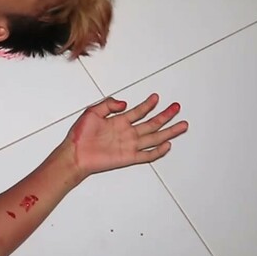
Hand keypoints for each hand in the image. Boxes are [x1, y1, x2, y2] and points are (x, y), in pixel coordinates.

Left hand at [65, 94, 187, 177]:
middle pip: (151, 123)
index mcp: (118, 122)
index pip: (138, 111)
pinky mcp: (128, 157)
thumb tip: (124, 102)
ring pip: (154, 137)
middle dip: (165, 116)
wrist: (74, 154)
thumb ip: (108, 104)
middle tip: (176, 108)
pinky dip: (158, 151)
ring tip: (181, 125)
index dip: (148, 104)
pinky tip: (167, 145)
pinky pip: (147, 155)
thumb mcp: (92, 111)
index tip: (156, 97)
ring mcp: (129, 145)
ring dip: (168, 131)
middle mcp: (126, 133)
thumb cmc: (79, 136)